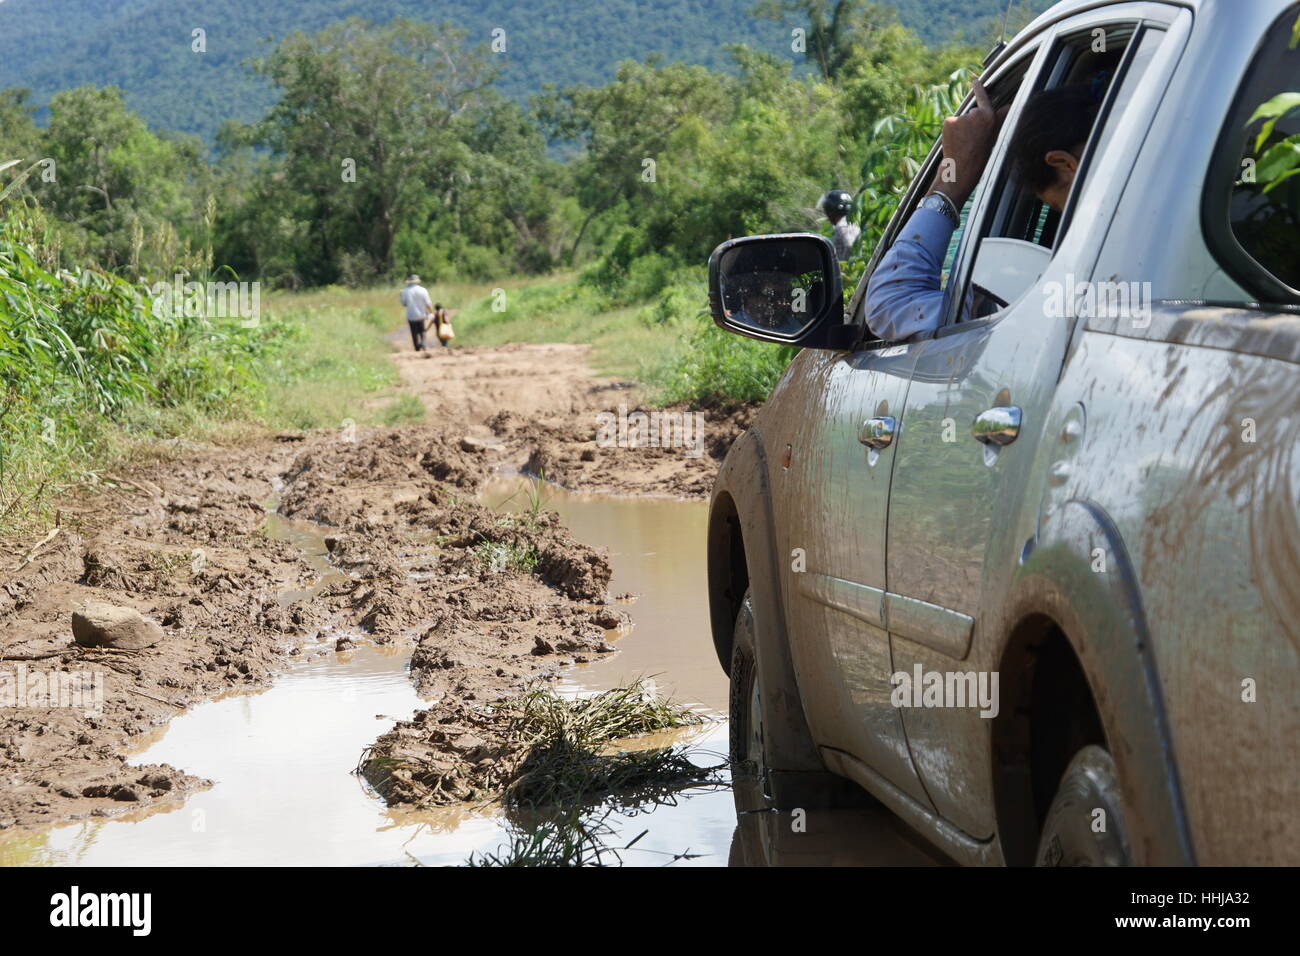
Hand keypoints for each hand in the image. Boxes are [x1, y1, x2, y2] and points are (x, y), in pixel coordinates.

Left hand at [929, 79, 1007, 207]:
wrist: (961, 169)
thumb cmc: (980, 157)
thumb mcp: (994, 137)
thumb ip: (999, 119)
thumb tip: (1009, 106)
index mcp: (989, 117)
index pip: (983, 98)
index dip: (979, 88)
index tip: (976, 81)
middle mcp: (976, 114)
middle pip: (971, 112)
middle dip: (970, 123)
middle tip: (970, 140)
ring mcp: (961, 117)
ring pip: (960, 119)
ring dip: (960, 128)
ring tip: (963, 143)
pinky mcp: (949, 121)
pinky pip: (950, 123)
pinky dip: (950, 131)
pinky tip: (954, 142)